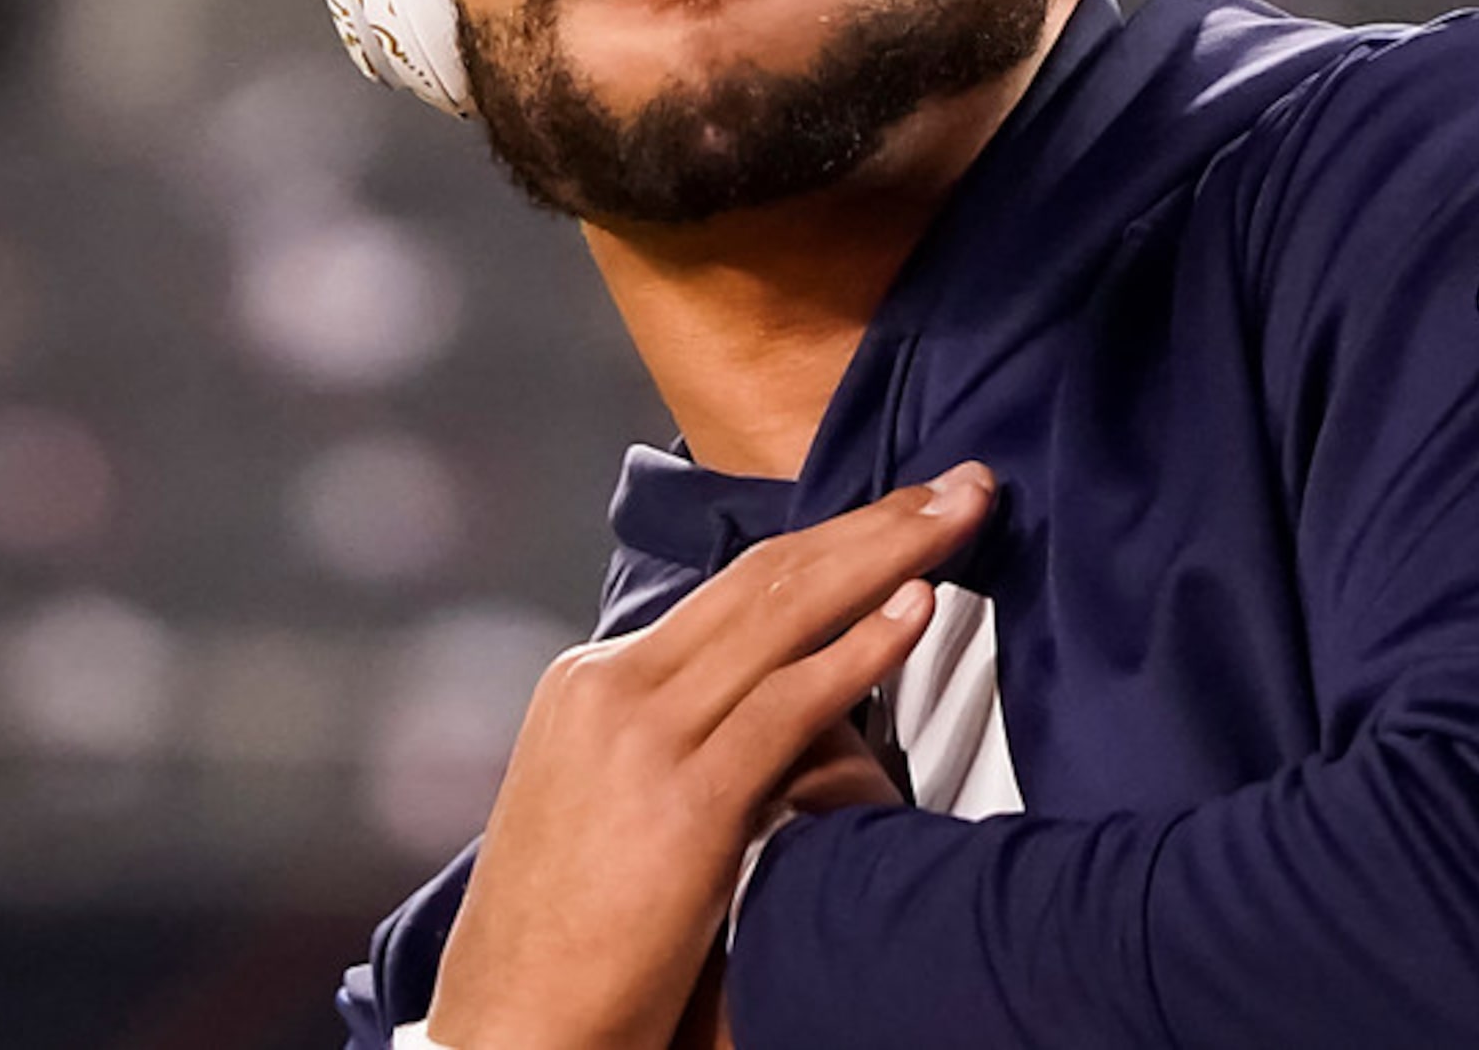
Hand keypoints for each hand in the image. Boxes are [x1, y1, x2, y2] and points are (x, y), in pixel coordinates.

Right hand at [424, 462, 996, 1049]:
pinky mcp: (682, 799)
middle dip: (876, 523)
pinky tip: (918, 611)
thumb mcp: (612, 802)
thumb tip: (777, 694)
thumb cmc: (578, 936)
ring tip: (961, 517)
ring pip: (785, 615)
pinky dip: (860, 650)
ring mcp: (642, 737)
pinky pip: (789, 704)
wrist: (517, 1029)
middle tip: (961, 483)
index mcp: (592, 681)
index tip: (909, 512)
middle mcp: (612, 687)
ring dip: (888, 557)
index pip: (737, 588)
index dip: (834, 541)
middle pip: (769, 577)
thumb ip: (682, 734)